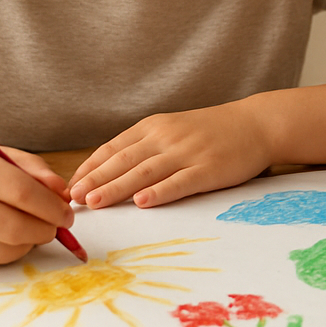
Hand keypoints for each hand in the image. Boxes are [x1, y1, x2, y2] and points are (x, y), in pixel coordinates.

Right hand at [0, 140, 75, 268]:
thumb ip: (29, 169)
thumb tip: (62, 193)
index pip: (20, 191)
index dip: (50, 206)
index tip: (66, 212)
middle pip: (13, 226)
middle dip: (45, 230)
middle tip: (55, 228)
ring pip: (2, 250)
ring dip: (28, 245)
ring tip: (32, 232)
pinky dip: (4, 252)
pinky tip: (3, 239)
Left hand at [67, 102, 272, 209]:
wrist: (256, 124)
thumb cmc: (211, 131)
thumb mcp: (173, 129)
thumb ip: (145, 146)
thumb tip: (109, 170)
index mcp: (154, 127)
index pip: (113, 148)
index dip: (89, 167)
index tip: (69, 185)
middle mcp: (166, 137)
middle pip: (123, 160)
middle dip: (95, 179)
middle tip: (72, 198)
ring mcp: (187, 152)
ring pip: (145, 172)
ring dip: (117, 187)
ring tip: (95, 202)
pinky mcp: (208, 168)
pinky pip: (180, 181)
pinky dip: (160, 191)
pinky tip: (143, 202)